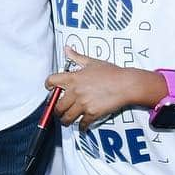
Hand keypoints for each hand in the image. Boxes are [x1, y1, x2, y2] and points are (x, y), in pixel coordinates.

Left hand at [44, 47, 158, 130]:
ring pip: (66, 117)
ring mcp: (83, 104)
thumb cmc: (111, 72)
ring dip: (66, 120)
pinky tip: (82, 125)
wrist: (125, 84)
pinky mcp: (92, 113)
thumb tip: (66, 48)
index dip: (48, 86)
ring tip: (67, 120)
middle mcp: (75, 91)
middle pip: (57, 106)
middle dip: (57, 110)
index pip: (51, 81)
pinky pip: (81, 124)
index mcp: (73, 77)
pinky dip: (81, 126)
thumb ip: (77, 57)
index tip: (50, 90)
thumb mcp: (92, 62)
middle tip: (59, 110)